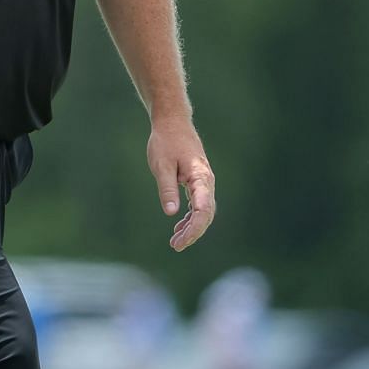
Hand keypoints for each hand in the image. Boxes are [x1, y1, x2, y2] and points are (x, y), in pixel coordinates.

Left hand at [147, 118, 214, 251]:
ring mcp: (204, 182)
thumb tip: (171, 213)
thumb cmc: (166, 141)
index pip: (203, 210)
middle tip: (175, 245)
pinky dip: (190, 217)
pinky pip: (198, 204)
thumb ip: (167, 188)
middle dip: (193, 232)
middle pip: (206, 214)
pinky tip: (179, 227)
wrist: (172, 122)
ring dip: (192, 227)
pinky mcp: (197, 181)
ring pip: (203, 211)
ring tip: (176, 241)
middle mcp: (207, 182)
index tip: (180, 241)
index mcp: (201, 178)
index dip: (193, 229)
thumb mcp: (162, 165)